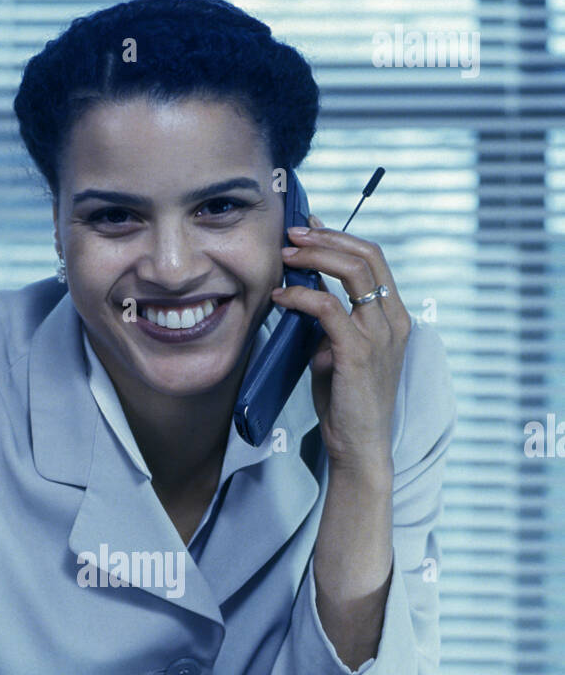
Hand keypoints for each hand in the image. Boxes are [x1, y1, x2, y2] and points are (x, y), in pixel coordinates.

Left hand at [271, 212, 412, 477]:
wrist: (359, 445)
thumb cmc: (348, 402)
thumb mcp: (339, 351)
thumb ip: (330, 322)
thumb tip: (305, 292)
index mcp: (394, 318)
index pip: (374, 261)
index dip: (341, 238)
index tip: (310, 229)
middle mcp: (393, 321)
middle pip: (367, 256)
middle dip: (327, 238)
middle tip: (292, 234)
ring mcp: (380, 335)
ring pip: (352, 272)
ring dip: (314, 258)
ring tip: (285, 256)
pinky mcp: (359, 352)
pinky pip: (328, 308)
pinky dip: (301, 297)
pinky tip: (281, 298)